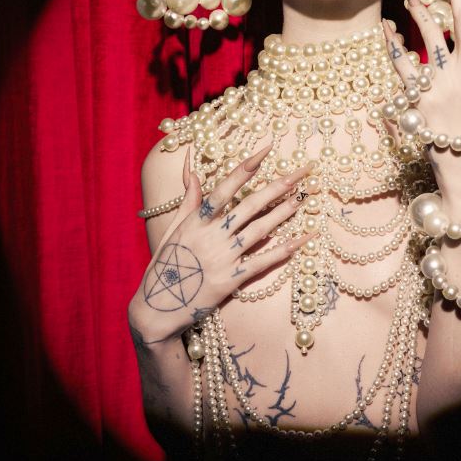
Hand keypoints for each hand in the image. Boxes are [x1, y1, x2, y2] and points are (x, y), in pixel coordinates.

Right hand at [128, 145, 314, 341]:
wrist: (157, 310)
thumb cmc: (164, 267)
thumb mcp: (172, 230)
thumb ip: (188, 201)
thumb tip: (192, 170)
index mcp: (195, 221)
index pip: (225, 188)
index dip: (246, 168)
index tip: (266, 151)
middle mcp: (211, 236)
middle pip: (250, 205)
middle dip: (278, 186)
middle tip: (302, 171)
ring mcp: (222, 258)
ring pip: (260, 229)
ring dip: (284, 212)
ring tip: (304, 197)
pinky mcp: (231, 280)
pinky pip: (263, 261)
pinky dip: (285, 249)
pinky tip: (303, 239)